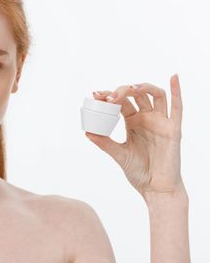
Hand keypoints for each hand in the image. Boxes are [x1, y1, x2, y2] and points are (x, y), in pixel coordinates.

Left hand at [85, 74, 185, 199]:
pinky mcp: (173, 129)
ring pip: (155, 95)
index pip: (121, 102)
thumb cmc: (139, 172)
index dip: (109, 96)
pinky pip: (177, 107)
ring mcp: (161, 122)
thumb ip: (104, 142)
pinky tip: (173, 77)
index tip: (96, 94)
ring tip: (130, 89)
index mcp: (133, 122)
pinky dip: (176, 90)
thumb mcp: (118, 154)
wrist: (156, 188)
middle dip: (122, 91)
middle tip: (109, 97)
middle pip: (136, 95)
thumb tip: (87, 131)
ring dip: (143, 87)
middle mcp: (147, 118)